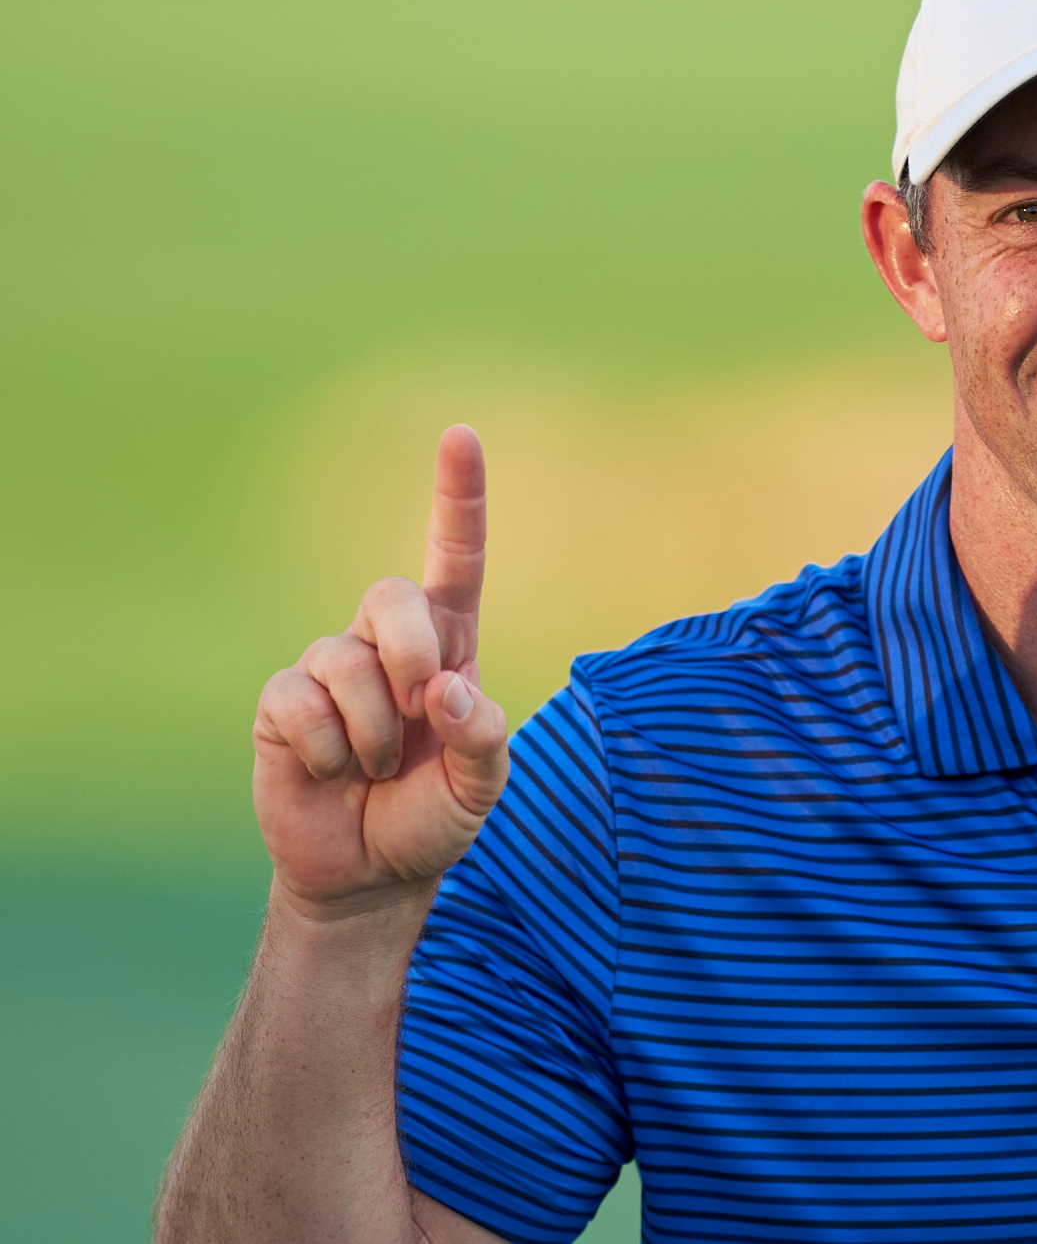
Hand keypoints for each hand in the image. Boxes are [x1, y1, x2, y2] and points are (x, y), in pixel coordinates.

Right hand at [251, 426, 508, 915]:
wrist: (371, 872)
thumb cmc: (434, 817)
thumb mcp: (481, 786)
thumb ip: (481, 736)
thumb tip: (444, 688)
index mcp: (449, 647)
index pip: (456, 558)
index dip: (457, 497)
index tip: (461, 435)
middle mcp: (387, 645)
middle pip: (392, 594)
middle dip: (412, 652)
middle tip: (420, 713)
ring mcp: (329, 669)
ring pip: (345, 660)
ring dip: (370, 728)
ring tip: (373, 767)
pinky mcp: (283, 704)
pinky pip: (298, 700)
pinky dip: (325, 747)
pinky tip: (330, 772)